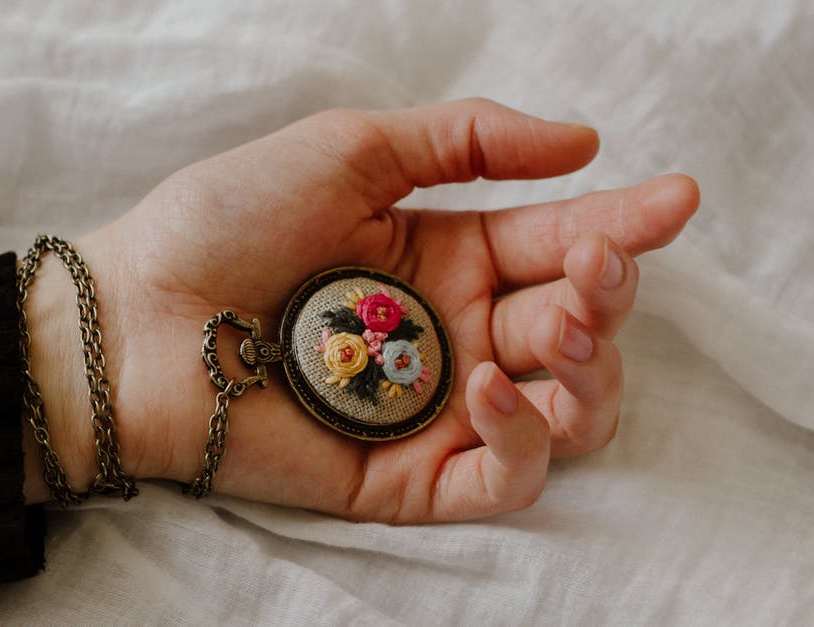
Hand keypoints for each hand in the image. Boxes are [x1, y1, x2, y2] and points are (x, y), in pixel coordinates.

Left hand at [25, 99, 698, 521]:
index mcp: (451, 257)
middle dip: (608, 293)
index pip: (561, 244)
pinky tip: (484, 382)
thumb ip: (469, 140)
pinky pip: (510, 475)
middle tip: (596, 263)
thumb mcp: (351, 150)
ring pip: (572, 410)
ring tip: (558, 320)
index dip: (625, 224)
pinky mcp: (414, 477)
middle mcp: (460, 334)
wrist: (137, 316)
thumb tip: (586, 140)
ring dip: (591, 365)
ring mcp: (442, 409)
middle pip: (582, 328)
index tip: (677, 197)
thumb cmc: (227, 222)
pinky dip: (521, 432)